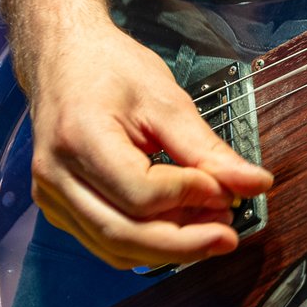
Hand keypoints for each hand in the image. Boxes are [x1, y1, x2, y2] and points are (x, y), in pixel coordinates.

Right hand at [22, 16, 273, 268]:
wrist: (63, 58)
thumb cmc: (110, 69)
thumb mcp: (166, 100)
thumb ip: (207, 148)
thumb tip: (255, 184)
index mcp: (79, 138)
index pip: (140, 192)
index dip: (188, 197)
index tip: (226, 190)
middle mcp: (55, 175)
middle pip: (124, 233)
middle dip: (184, 242)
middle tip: (229, 234)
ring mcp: (51, 197)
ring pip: (114, 248)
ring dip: (169, 248)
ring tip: (211, 229)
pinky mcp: (59, 209)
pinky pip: (106, 242)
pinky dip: (147, 245)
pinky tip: (181, 228)